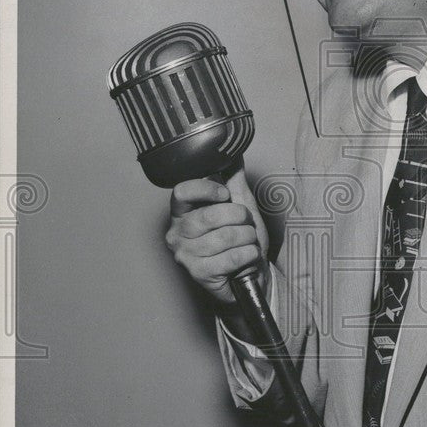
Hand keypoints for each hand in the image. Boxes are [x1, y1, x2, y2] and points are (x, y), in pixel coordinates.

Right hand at [165, 165, 268, 305]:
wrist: (250, 275)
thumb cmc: (240, 240)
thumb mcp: (240, 204)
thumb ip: (233, 179)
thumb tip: (233, 151)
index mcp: (182, 212)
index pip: (182, 191)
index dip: (207, 189)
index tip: (225, 195)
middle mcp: (177, 233)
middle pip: (211, 215)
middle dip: (240, 218)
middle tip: (245, 225)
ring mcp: (185, 255)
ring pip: (225, 236)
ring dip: (247, 238)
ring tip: (247, 242)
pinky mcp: (199, 274)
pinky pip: (232, 257)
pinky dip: (249, 255)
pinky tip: (247, 257)